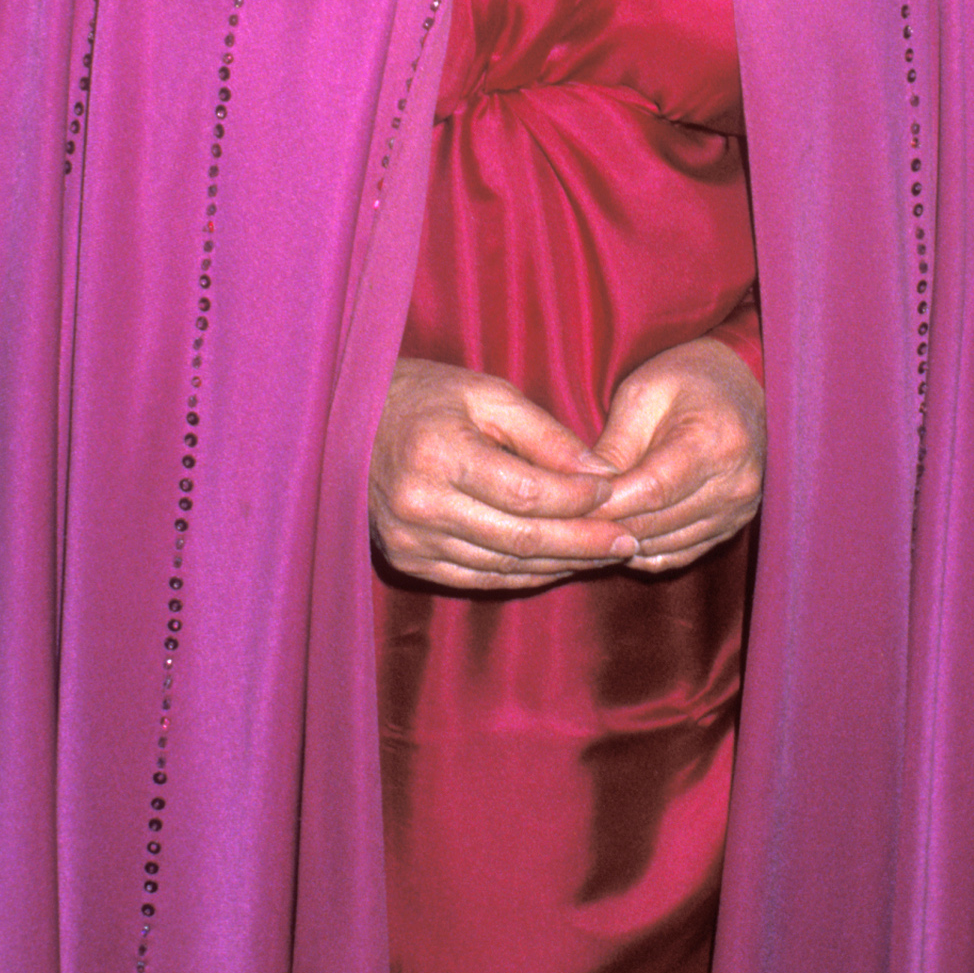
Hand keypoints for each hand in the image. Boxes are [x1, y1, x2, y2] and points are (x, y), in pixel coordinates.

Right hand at [369, 359, 635, 591]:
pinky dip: (525, 575)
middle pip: (521, 538)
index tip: (616, 492)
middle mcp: (420, 504)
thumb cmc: (425, 397)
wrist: (346, 422)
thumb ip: (544, 434)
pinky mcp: (407, 561)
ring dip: (561, 563)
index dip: (578, 499)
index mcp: (439, 454)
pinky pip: (480, 579)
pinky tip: (559, 564)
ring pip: (505, 566)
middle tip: (627, 540)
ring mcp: (410, 540)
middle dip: (583, 542)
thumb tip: (601, 472)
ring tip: (603, 554)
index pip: (527, 493)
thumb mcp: (487, 393)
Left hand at [587, 337, 766, 574]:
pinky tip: (616, 534)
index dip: (606, 505)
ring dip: (621, 542)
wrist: (736, 384)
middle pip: (656, 524)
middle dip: (605, 527)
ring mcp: (738, 510)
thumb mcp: (640, 396)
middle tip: (564, 522)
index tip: (566, 507)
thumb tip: (582, 495)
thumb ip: (614, 448)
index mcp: (714, 441)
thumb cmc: (684, 380)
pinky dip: (643, 550)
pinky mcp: (732, 525)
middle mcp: (735, 483)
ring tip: (585, 528)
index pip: (653, 491)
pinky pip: (678, 554)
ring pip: (664, 546)